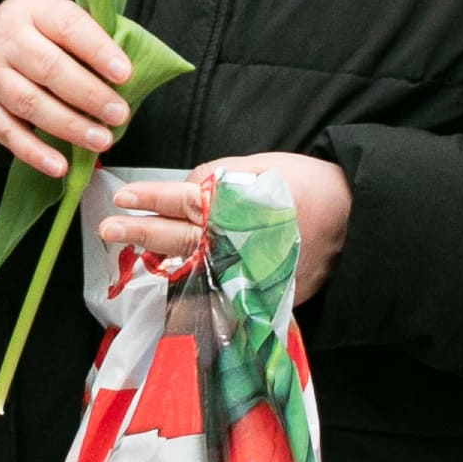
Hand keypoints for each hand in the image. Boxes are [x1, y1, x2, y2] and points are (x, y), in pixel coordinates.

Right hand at [0, 0, 132, 179]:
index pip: (68, 26)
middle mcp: (7, 40)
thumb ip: (89, 37)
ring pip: (27, 102)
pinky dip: (33, 152)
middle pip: (47, 67)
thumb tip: (125, 75)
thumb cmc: (39, 29)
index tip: (125, 73)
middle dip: (88, 94)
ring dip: (68, 126)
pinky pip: (6, 132)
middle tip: (119, 114)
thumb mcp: (61, 15)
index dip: (98, 51)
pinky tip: (60, 166)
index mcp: (33, 10)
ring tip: (101, 140)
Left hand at [102, 154, 351, 303]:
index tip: (124, 197)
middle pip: (180, 239)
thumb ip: (219, 177)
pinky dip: (194, 291)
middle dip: (141, 233)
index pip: (184, 203)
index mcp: (238, 209)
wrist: (355, 221)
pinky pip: (221, 294)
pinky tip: (172, 288)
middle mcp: (239, 244)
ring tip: (133, 257)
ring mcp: (249, 274)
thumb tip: (185, 190)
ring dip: (159, 262)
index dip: (151, 199)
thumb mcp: (262, 167)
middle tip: (107, 230)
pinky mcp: (261, 295)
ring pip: (194, 271)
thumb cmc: (307, 185)